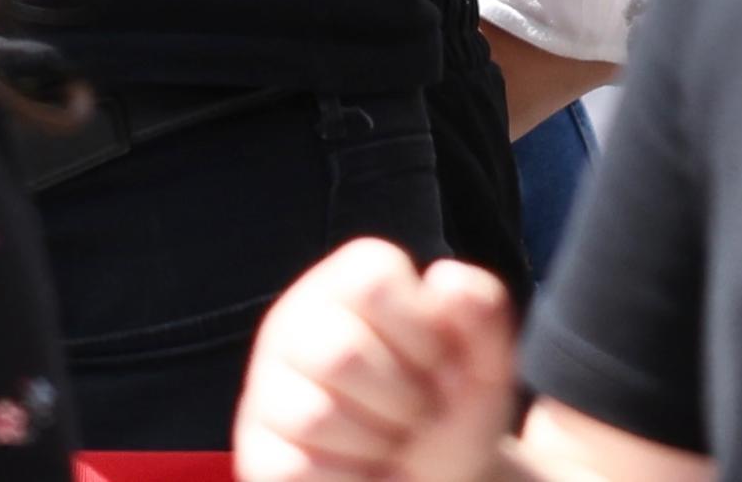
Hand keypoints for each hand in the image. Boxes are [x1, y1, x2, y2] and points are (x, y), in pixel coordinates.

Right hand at [233, 237, 521, 481]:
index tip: (437, 363)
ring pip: (315, 415)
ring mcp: (268, 387)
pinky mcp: (259, 450)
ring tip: (388, 443)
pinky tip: (364, 470)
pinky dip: (351, 481)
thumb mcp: (483, 363)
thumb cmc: (449, 410)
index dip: (423, 334)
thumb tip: (447, 280)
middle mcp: (295, 323)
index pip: (373, 281)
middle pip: (341, 353)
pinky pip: (298, 470)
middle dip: (402, 400)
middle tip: (416, 414)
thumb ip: (481, 312)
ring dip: (377, 445)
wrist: (438, 478)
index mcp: (347, 284)